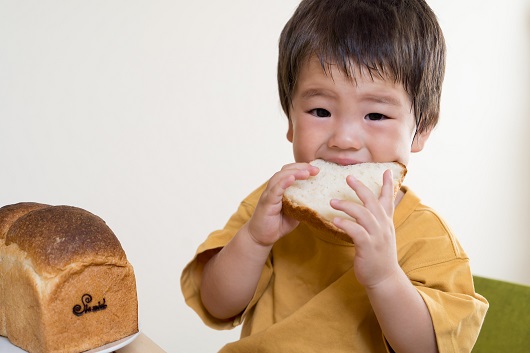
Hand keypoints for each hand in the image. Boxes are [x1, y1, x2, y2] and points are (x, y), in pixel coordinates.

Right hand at [247, 163, 318, 246]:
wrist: (261, 237)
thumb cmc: (277, 224)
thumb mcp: (295, 213)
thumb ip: (302, 205)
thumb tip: (319, 202)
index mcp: (281, 189)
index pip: (291, 172)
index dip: (303, 168)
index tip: (317, 170)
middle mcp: (274, 188)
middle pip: (286, 170)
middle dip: (301, 167)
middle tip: (315, 169)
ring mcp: (269, 194)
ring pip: (280, 177)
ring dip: (294, 173)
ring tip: (306, 172)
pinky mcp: (266, 202)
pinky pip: (275, 190)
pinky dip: (283, 183)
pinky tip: (291, 179)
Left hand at [330, 169, 399, 287]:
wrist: (384, 278)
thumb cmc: (378, 257)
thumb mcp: (380, 236)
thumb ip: (374, 222)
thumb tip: (365, 211)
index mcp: (386, 222)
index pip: (388, 199)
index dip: (386, 185)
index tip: (385, 170)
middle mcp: (383, 226)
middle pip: (373, 201)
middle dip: (361, 187)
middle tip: (348, 177)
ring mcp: (377, 236)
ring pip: (363, 214)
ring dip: (347, 206)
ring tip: (332, 202)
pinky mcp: (368, 247)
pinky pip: (356, 231)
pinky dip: (345, 224)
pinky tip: (334, 220)